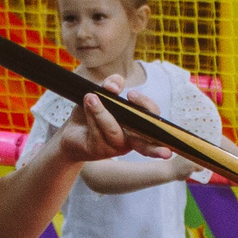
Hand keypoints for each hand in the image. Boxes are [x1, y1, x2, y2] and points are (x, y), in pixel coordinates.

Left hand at [54, 77, 170, 167]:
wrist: (70, 131)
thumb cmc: (92, 113)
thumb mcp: (102, 94)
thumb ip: (112, 85)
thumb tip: (114, 86)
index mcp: (137, 127)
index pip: (154, 120)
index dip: (147, 107)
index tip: (130, 94)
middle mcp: (130, 140)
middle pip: (146, 145)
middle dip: (156, 150)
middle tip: (167, 153)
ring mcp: (115, 148)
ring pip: (113, 130)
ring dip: (101, 112)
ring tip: (91, 97)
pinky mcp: (99, 151)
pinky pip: (97, 133)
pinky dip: (92, 115)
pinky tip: (87, 103)